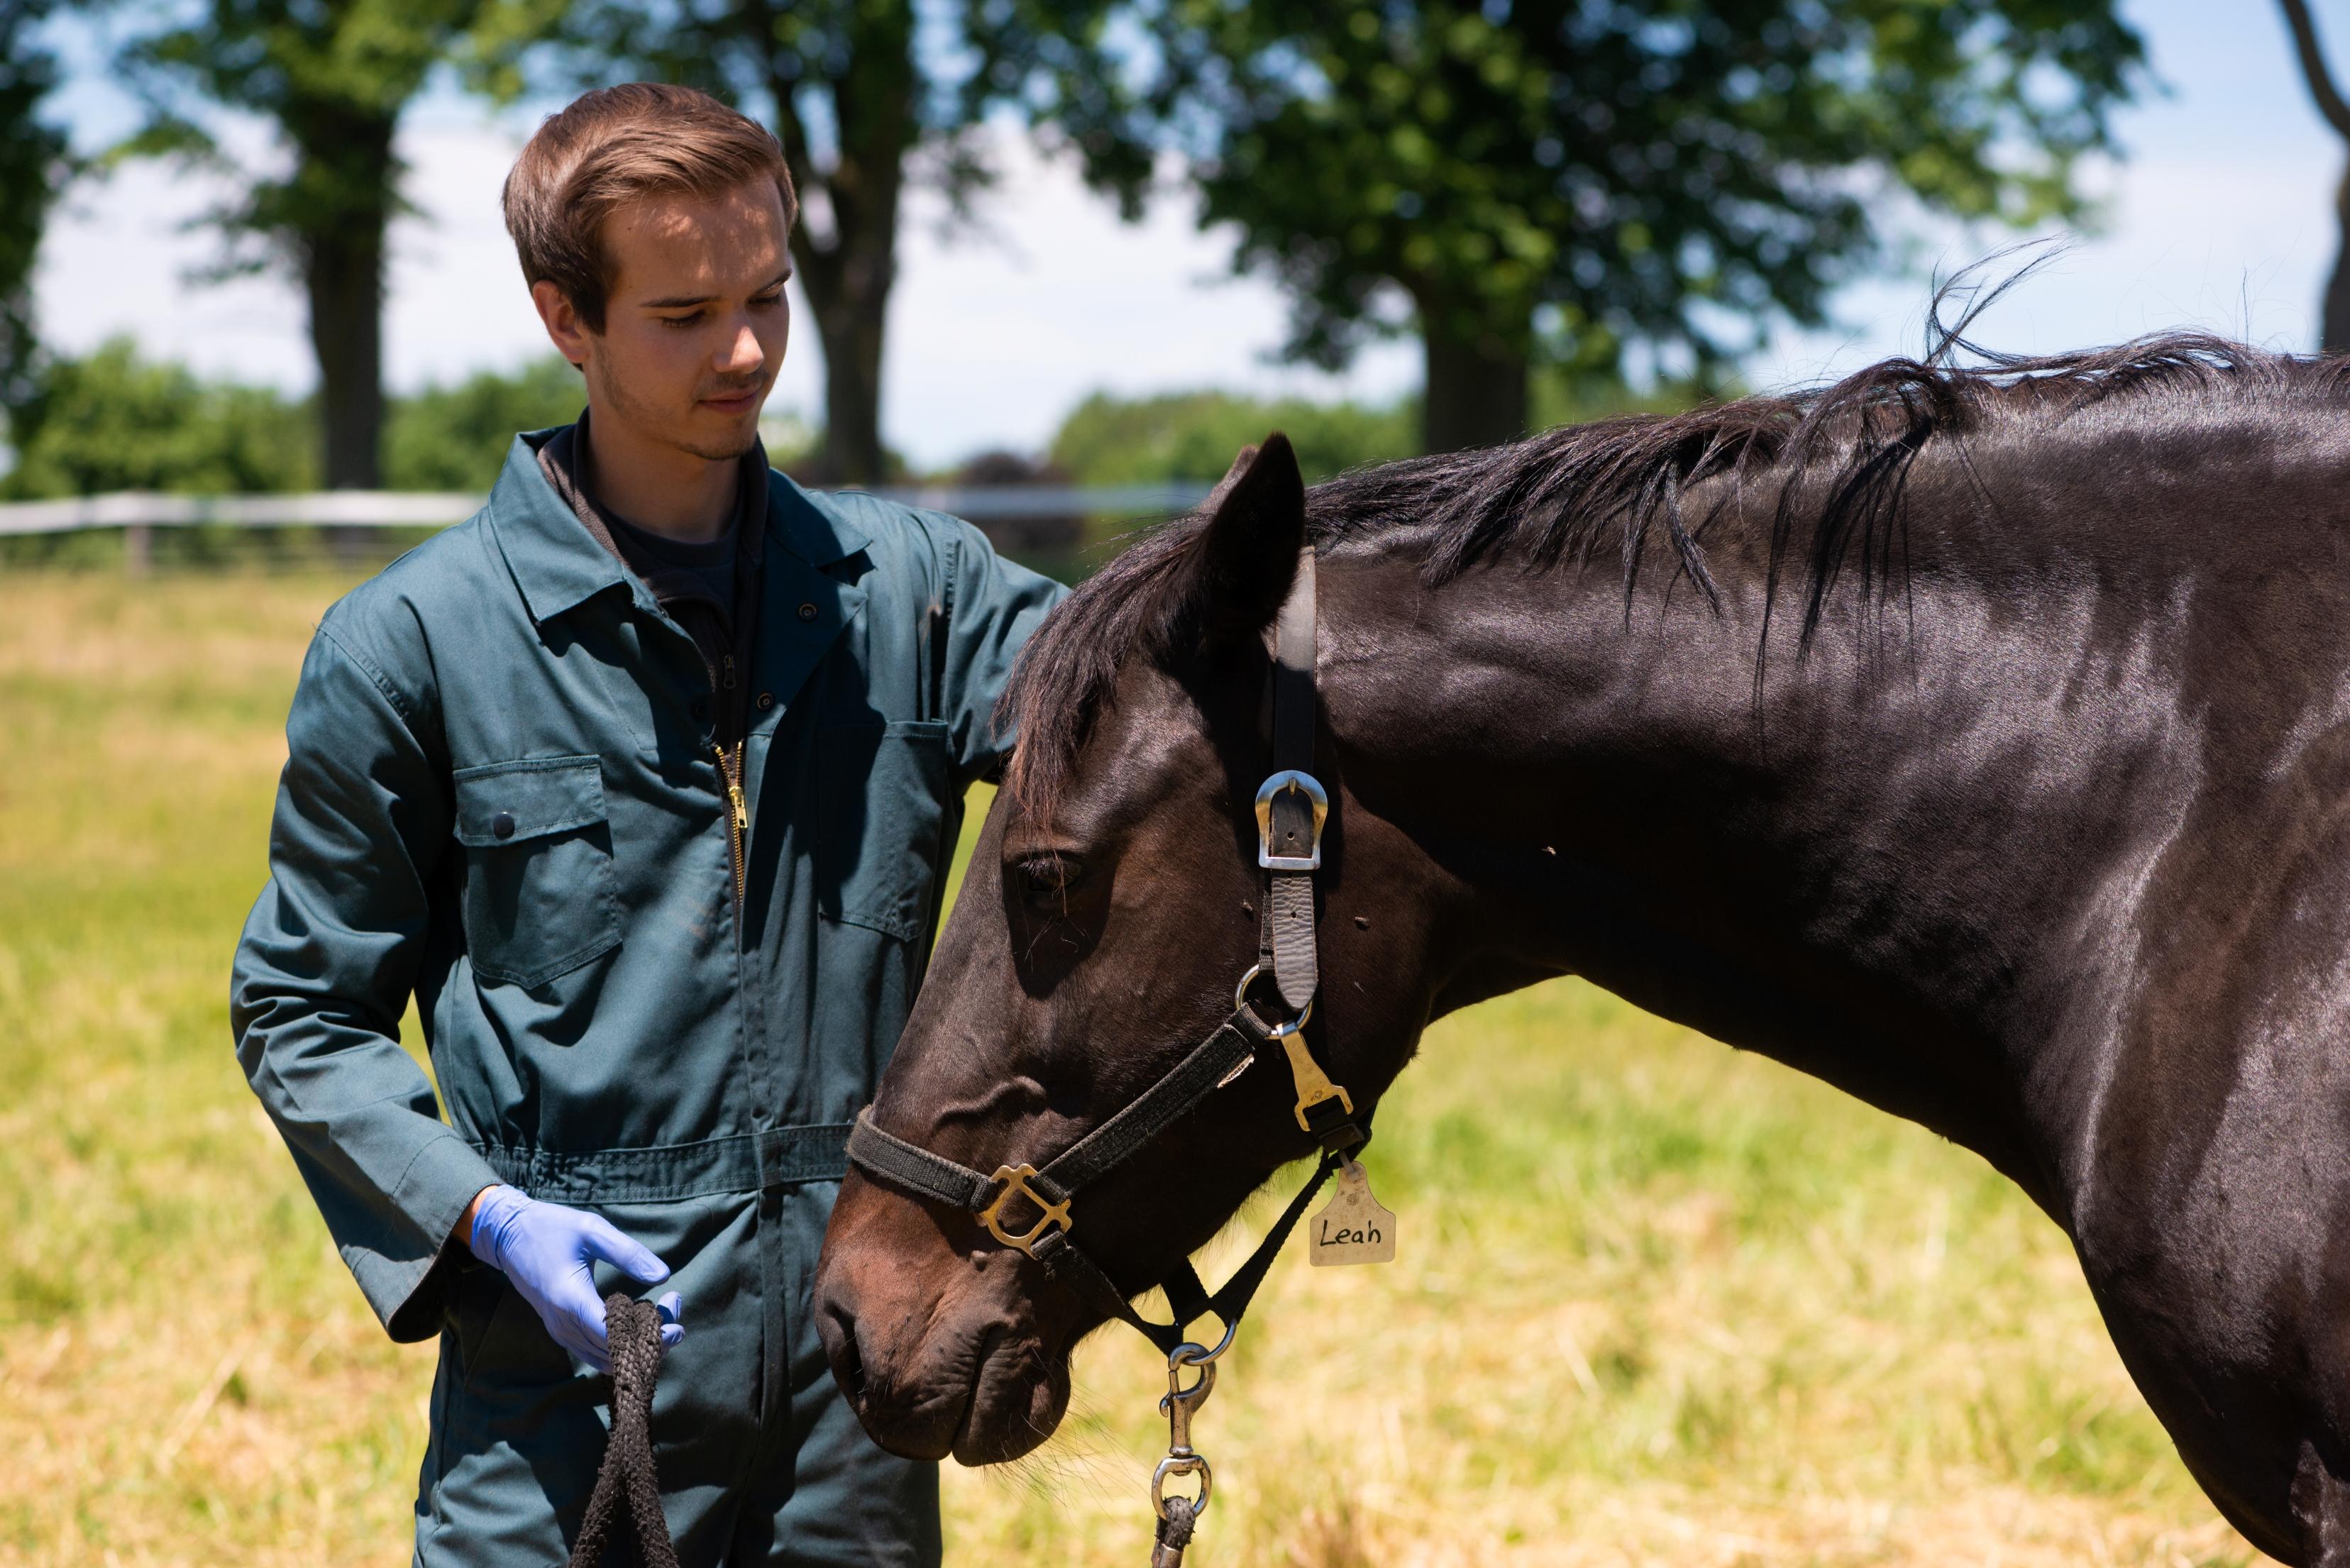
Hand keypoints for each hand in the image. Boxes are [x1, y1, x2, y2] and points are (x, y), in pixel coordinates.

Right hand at [465, 1185, 683, 1372]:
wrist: (508, 1235)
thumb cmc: (551, 1228)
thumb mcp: (592, 1229)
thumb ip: (628, 1253)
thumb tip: (664, 1275)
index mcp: (571, 1300)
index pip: (616, 1338)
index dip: (650, 1338)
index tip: (677, 1325)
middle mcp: (564, 1326)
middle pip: (617, 1353)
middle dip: (654, 1338)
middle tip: (676, 1305)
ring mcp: (561, 1332)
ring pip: (608, 1359)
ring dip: (640, 1344)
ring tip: (665, 1311)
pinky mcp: (562, 1331)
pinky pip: (596, 1353)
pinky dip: (624, 1344)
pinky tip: (640, 1319)